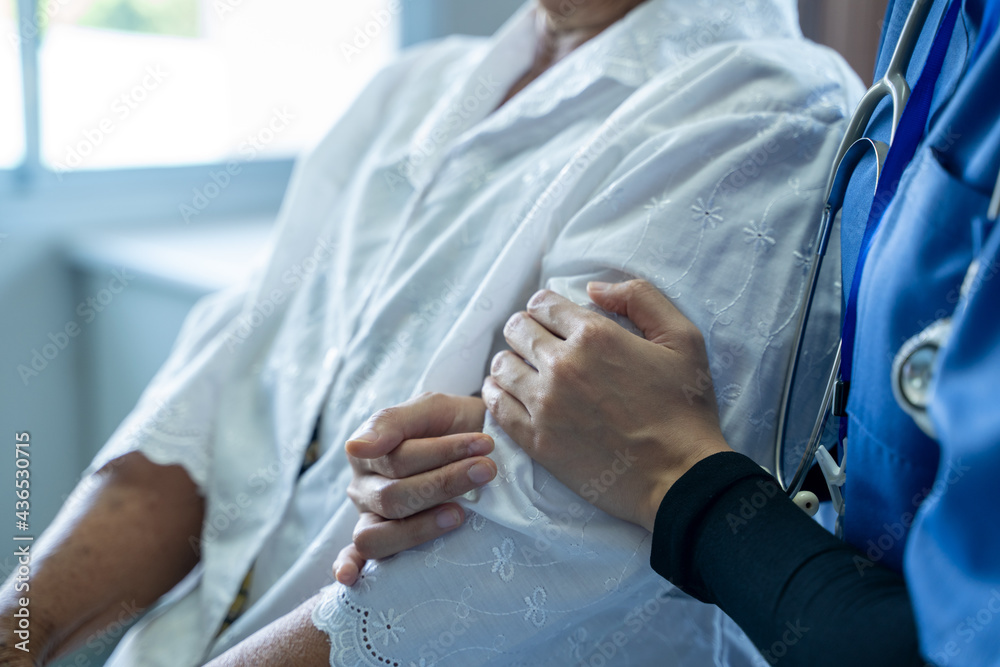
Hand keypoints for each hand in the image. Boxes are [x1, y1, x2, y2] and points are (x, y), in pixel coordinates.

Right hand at [334, 393, 497, 584]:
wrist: (482, 444)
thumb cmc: (454, 426)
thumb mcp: (432, 409)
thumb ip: (393, 421)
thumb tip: (356, 447)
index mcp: (369, 452)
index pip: (397, 459)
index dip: (442, 453)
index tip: (484, 445)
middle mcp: (363, 488)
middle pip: (393, 497)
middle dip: (443, 483)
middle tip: (487, 471)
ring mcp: (370, 519)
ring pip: (378, 534)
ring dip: (420, 527)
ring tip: (460, 514)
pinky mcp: (383, 545)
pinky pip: (359, 559)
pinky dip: (350, 567)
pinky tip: (351, 577)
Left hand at [482, 280, 731, 531]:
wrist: (679, 478)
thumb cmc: (685, 409)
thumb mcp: (683, 339)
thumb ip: (641, 299)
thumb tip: (593, 287)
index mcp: (595, 335)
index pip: (543, 303)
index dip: (546, 308)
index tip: (553, 320)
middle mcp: (563, 365)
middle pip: (517, 330)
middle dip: (526, 330)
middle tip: (538, 344)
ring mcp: (545, 404)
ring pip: (501, 365)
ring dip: (511, 362)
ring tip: (525, 371)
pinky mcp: (536, 440)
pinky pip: (495, 405)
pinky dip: (496, 393)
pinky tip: (508, 393)